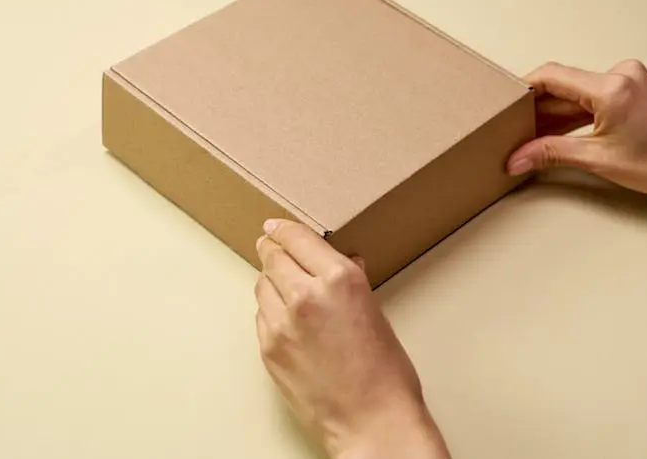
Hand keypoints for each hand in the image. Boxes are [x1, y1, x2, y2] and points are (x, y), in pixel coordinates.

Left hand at [253, 219, 450, 458]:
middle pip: (272, 257)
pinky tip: (287, 319)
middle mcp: (306, 295)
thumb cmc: (385, 374)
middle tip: (272, 247)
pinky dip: (270, 311)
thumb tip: (346, 262)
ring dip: (271, 281)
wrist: (371, 422)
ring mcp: (282, 323)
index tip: (275, 225)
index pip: (297, 237)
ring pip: (262, 285)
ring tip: (287, 288)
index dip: (283, 229)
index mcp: (340, 279)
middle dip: (272, 250)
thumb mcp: (375, 313)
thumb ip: (352, 282)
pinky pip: (261, 316)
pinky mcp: (268, 348)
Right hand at [507, 60, 646, 203]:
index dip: (523, 90)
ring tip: (533, 136)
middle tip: (514, 129)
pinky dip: (574, 114)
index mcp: (611, 87)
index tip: (504, 104)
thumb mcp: (598, 160)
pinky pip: (592, 97)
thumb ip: (551, 153)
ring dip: (555, 114)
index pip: (551, 76)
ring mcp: (628, 81)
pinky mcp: (633, 90)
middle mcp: (620, 75)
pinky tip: (558, 133)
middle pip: (562, 85)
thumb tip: (518, 158)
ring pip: (576, 92)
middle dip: (537, 109)